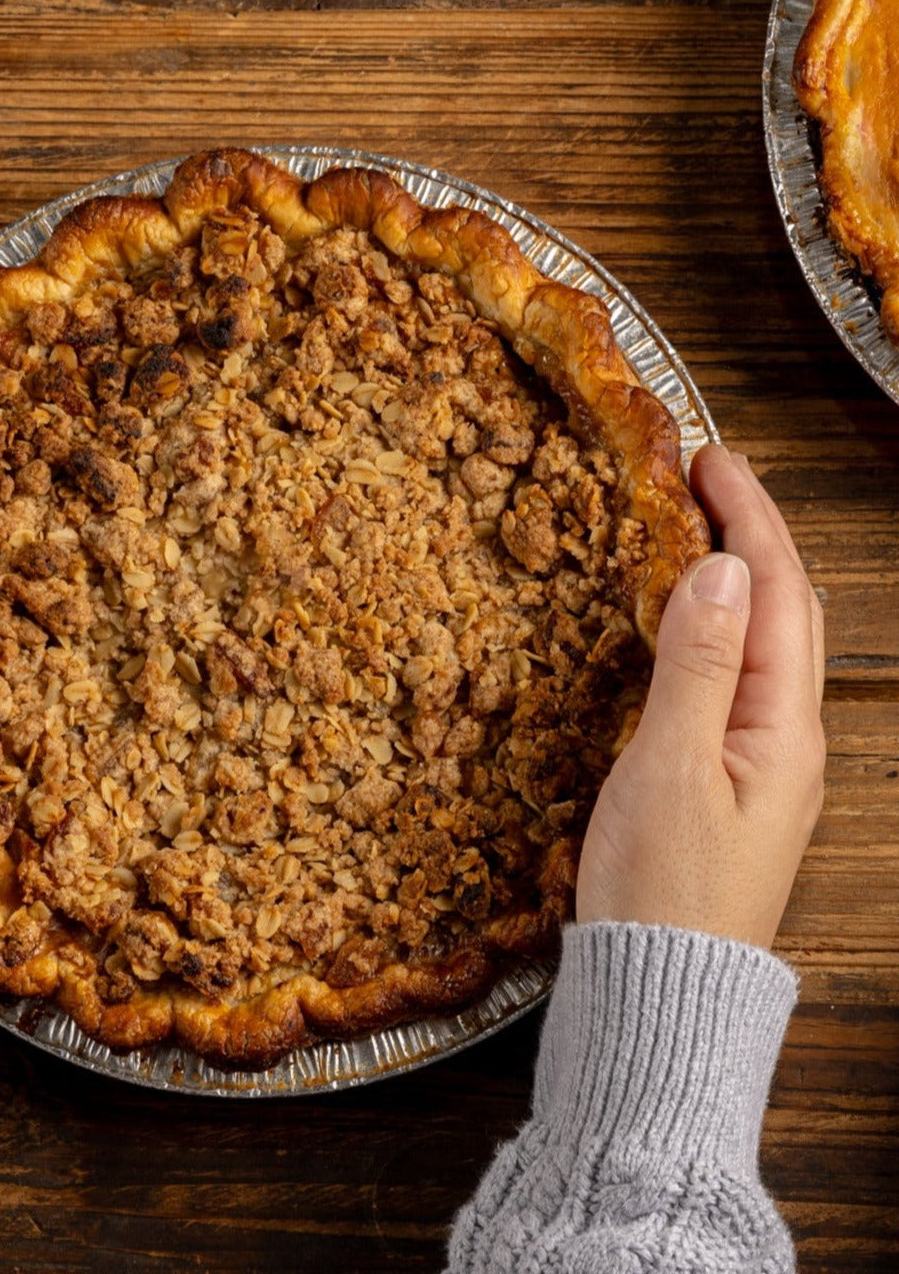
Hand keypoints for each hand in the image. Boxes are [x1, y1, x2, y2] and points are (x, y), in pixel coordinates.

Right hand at [577, 444, 824, 947]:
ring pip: (762, 645)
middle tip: (703, 479)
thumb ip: (693, 666)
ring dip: (737, 579)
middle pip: (784, 612)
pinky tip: (683, 628)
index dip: (748, 518)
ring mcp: (760, 764)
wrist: (661, 988)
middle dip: (752, 535)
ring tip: (696, 532)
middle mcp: (784, 740)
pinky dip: (714, 631)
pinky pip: (733, 681)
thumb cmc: (661, 889)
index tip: (709, 457)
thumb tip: (714, 571)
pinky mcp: (728, 784)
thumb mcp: (668, 769)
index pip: (776, 595)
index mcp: (781, 729)